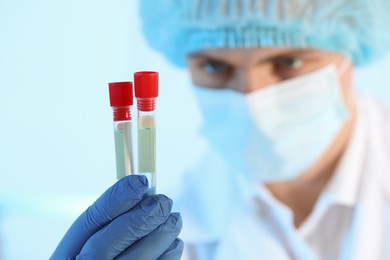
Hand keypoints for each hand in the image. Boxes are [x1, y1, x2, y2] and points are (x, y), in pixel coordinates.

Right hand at [50, 175, 182, 259]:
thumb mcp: (88, 244)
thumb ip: (107, 221)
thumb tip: (141, 190)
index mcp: (67, 255)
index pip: (90, 221)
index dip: (117, 198)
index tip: (141, 181)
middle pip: (112, 241)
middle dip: (144, 216)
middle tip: (164, 201)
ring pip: (140, 259)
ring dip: (163, 233)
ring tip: (173, 219)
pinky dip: (169, 255)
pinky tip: (173, 243)